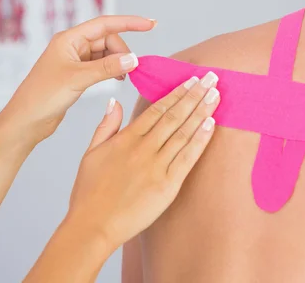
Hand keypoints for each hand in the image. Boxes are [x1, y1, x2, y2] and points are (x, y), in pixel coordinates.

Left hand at [1, 15, 155, 144]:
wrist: (26, 121)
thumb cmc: (42, 96)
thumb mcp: (77, 79)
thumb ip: (106, 68)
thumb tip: (134, 59)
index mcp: (69, 39)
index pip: (105, 24)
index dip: (129, 22)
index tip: (150, 24)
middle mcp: (72, 46)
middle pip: (108, 39)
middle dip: (123, 51)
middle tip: (132, 69)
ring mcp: (75, 60)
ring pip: (106, 53)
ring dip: (118, 62)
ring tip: (124, 77)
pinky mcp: (77, 74)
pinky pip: (101, 65)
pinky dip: (112, 69)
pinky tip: (117, 79)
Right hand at [65, 71, 220, 252]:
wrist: (92, 226)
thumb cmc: (89, 193)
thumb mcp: (91, 153)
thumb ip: (106, 126)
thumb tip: (114, 102)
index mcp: (126, 139)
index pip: (157, 109)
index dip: (176, 93)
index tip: (191, 80)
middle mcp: (143, 148)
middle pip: (174, 116)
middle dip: (195, 95)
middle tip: (211, 78)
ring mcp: (156, 166)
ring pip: (183, 133)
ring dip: (201, 112)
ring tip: (216, 95)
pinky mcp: (167, 185)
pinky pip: (187, 158)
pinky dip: (200, 140)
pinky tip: (211, 125)